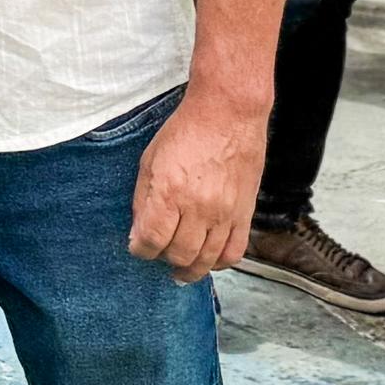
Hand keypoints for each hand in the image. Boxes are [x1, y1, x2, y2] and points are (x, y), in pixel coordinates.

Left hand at [126, 87, 266, 280]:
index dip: (140, 249)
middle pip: (179, 254)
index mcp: (169, 192)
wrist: (228, 114)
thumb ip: (143, 200)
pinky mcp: (245, 213)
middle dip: (163, 259)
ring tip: (181, 270)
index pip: (151, 240)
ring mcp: (225, 212)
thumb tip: (138, 233)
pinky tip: (209, 261)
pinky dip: (220, 263)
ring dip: (191, 269)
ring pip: (207, 259)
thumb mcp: (149, 160)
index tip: (138, 247)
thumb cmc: (186, 131)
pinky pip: (235, 251)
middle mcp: (198, 207)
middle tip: (159, 253)